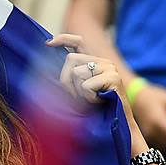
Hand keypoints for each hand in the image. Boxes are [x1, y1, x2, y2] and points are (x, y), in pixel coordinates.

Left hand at [48, 34, 165, 151]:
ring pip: (76, 72)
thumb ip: (70, 77)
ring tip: (90, 100)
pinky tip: (98, 102)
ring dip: (77, 91)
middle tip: (78, 96)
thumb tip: (52, 66)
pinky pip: (86, 85)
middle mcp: (103, 62)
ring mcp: (109, 68)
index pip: (79, 42)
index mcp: (95, 62)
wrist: (118, 125)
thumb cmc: (96, 110)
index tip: (47, 42)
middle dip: (66, 80)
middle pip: (70, 59)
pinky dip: (87, 97)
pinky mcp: (112, 78)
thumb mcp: (78, 90)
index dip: (63, 39)